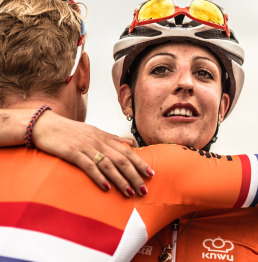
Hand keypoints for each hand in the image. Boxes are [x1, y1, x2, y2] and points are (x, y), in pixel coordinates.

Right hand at [32, 111, 152, 196]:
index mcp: (105, 137)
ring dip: (121, 180)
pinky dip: (99, 177)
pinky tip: (107, 187)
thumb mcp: (95, 132)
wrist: (45, 125)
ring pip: (109, 165)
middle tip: (144, 189)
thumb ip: (113, 139)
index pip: (127, 151)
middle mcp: (98, 142)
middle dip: (135, 175)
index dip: (140, 162)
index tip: (151, 174)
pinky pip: (89, 166)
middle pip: (122, 160)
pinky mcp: (72, 153)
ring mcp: (86, 147)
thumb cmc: (71, 131)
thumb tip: (131, 144)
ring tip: (130, 192)